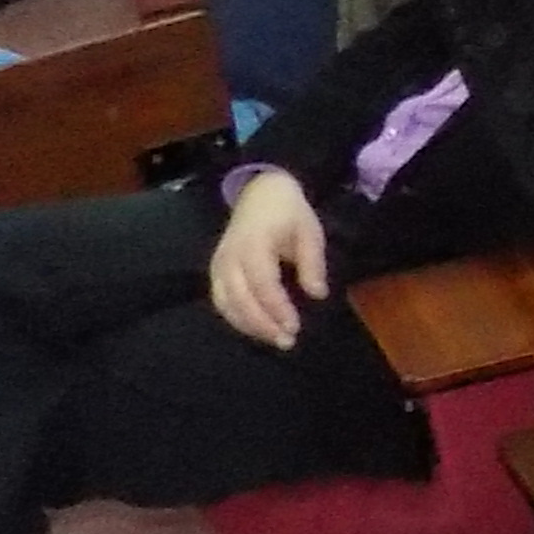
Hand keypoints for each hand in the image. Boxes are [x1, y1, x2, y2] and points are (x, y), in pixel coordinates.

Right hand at [205, 170, 330, 349]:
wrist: (260, 192)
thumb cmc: (289, 212)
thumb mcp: (310, 231)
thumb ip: (312, 263)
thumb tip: (318, 294)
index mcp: (254, 244)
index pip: (263, 283)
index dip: (277, 308)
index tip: (294, 326)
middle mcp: (230, 256)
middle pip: (240, 298)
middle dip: (263, 324)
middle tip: (286, 341)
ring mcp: (218, 264)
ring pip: (226, 304)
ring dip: (248, 326)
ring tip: (274, 340)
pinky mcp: (215, 270)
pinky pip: (220, 300)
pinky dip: (236, 318)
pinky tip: (256, 329)